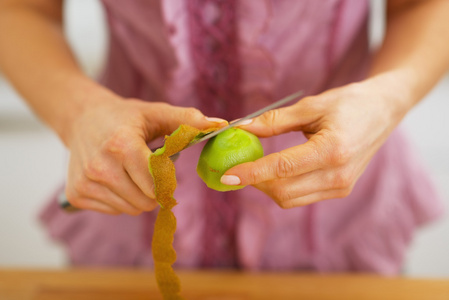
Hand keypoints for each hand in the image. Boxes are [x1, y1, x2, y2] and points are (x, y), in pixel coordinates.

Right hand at [64, 95, 224, 214]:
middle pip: (146, 202)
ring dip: (138, 195)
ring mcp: (86, 183)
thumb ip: (187, 120)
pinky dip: (121, 199)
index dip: (167, 179)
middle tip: (148, 169)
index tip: (166, 167)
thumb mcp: (156, 113)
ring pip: (130, 209)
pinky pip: (114, 211)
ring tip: (129, 171)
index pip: (156, 184)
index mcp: (122, 146)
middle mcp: (100, 167)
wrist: (82, 117)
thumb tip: (219, 124)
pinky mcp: (77, 195)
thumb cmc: (125, 116)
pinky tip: (115, 177)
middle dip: (155, 190)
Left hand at [222, 79, 407, 207]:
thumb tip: (241, 128)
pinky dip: (282, 187)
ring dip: (267, 187)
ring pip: (290, 199)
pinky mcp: (340, 190)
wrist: (383, 111)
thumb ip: (275, 120)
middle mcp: (338, 176)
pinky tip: (274, 171)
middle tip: (236, 166)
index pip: (281, 169)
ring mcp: (341, 187)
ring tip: (253, 167)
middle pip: (282, 191)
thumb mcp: (312, 106)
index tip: (226, 176)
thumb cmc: (349, 102)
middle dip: (255, 182)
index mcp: (332, 151)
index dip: (251, 173)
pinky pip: (302, 197)